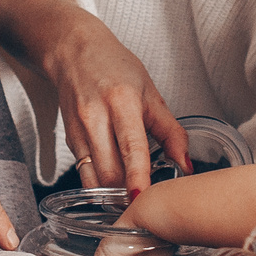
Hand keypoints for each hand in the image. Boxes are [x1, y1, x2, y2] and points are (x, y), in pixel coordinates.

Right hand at [43, 14, 188, 193]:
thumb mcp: (150, 93)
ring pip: (94, 177)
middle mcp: (95, 116)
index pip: (131, 147)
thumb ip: (171, 131)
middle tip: (148, 202)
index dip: (137, 176)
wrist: (74, 52)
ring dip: (115, 192)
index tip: (142, 197)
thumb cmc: (114, 67)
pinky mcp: (69, 140)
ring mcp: (78, 130)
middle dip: (128, 192)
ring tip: (132, 194)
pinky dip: (101, 184)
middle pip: (110, 171)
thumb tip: (186, 164)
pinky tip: (115, 182)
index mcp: (122, 101)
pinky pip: (84, 173)